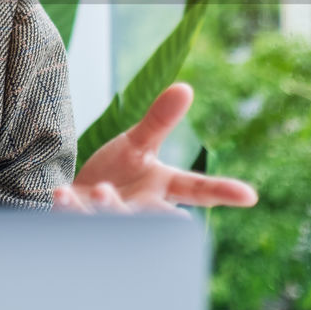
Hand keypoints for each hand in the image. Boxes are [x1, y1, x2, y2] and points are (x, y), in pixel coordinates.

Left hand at [52, 82, 257, 216]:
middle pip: (154, 216)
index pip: (196, 190)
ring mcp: (109, 220)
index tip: (249, 195)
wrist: (77, 200)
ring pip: (114, 220)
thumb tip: (185, 87)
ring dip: (110, 208)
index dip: (222, 192)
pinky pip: (73, 218)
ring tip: (103, 192)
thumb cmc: (117, 174)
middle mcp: (140, 210)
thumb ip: (159, 122)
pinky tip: (61, 193)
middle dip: (156, 216)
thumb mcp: (137, 145)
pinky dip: (68, 207)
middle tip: (167, 217)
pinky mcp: (78, 222)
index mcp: (161, 189)